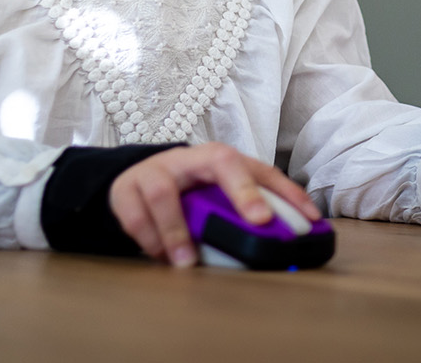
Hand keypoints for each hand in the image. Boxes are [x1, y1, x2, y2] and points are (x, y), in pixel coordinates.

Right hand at [109, 142, 319, 266]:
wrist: (138, 176)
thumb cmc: (190, 188)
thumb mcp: (219, 192)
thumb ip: (251, 207)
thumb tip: (294, 232)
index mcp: (218, 158)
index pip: (251, 167)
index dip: (274, 191)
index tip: (286, 219)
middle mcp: (189, 158)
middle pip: (218, 161)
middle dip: (239, 192)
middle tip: (255, 223)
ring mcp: (154, 170)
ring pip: (164, 194)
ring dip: (176, 231)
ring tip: (186, 262)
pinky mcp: (125, 189)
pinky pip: (134, 214)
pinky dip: (147, 239)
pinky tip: (160, 256)